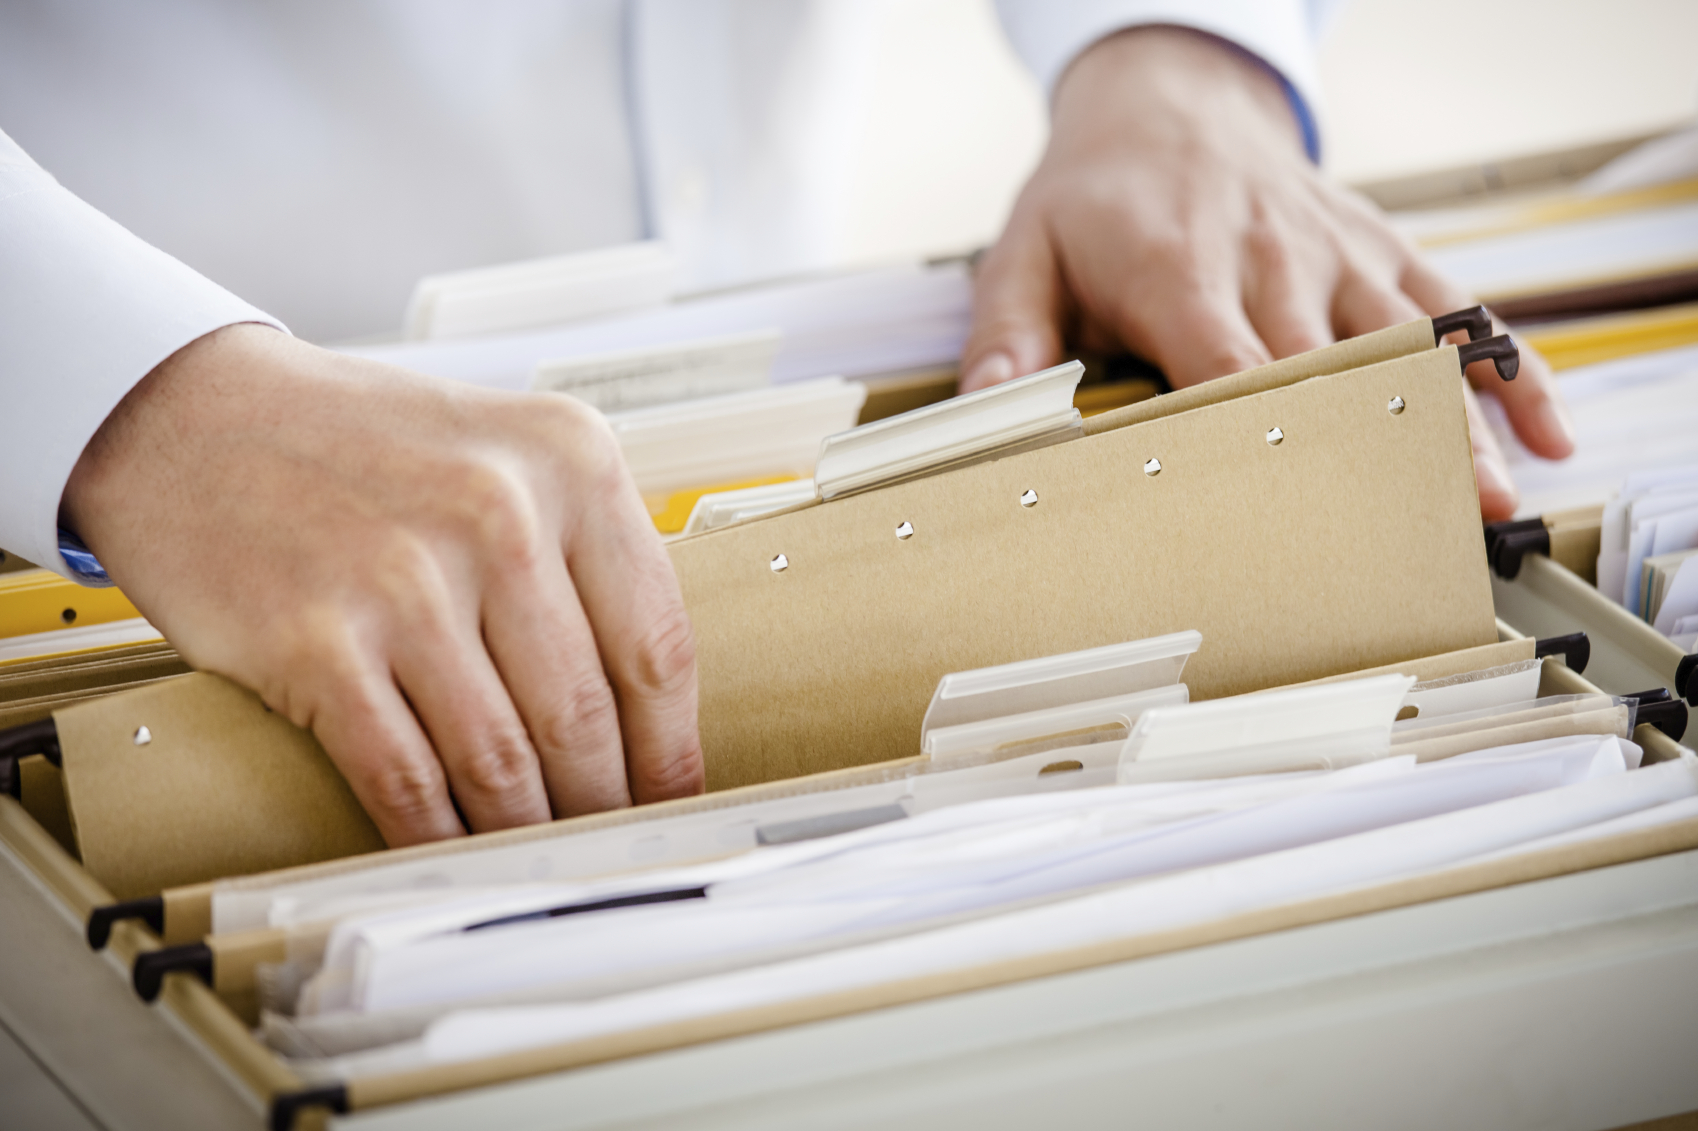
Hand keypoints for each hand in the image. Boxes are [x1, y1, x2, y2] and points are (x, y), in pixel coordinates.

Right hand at [62, 324, 703, 845]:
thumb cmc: (357, 445)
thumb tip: (639, 701)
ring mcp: (406, 578)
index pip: (657, 642)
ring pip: (502, 758)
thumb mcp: (504, 452)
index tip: (675, 798)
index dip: (672, 746)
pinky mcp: (316, 640)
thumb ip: (577, 552)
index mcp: (569, 460)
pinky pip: (405, 777)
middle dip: (603, 803)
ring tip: (543, 862)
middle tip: (611, 847)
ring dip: (528, 831)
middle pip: (585, 712)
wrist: (192, 414)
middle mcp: (499, 511)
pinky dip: (438, 836)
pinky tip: (456, 855)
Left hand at [960, 25, 1574, 519]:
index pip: (1227, 367)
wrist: (1166, 102)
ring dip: (1453, 422)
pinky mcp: (1378, 248)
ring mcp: (1335, 254)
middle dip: (1370, 449)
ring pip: (1408, 342)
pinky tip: (1544, 433)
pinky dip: (1506, 367)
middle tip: (1410, 533)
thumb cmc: (1094, 197)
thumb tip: (990, 404)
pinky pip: (1454, 306)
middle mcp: (1271, 261)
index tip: (1289, 514)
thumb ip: (1010, 332)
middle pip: (1331, 368)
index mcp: (1179, 271)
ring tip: (1490, 502)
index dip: (1261, 440)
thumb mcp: (1026, 251)